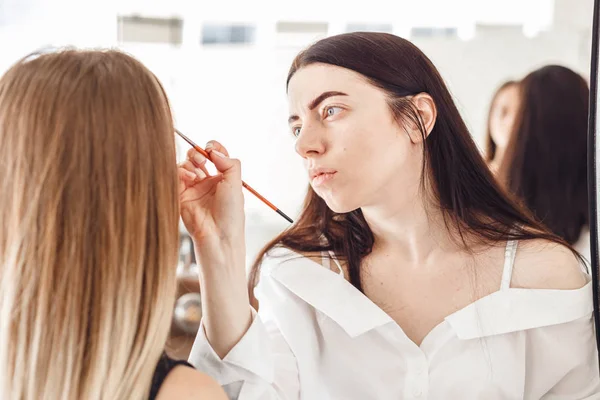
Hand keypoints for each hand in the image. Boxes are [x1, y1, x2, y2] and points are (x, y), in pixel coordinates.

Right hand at [178, 141, 244, 257]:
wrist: (218, 235)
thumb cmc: (231, 214)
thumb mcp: (236, 184)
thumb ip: (229, 163)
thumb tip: (214, 150)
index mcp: (222, 178)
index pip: (214, 155)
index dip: (212, 147)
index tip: (211, 147)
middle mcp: (206, 182)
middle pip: (197, 157)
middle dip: (197, 153)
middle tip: (203, 160)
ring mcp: (193, 188)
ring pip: (185, 164)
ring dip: (190, 162)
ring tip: (197, 173)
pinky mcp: (180, 195)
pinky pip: (176, 176)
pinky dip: (181, 171)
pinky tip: (191, 178)